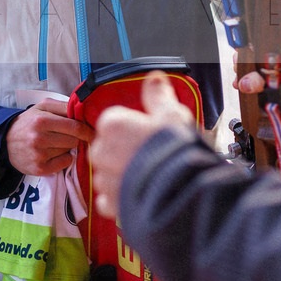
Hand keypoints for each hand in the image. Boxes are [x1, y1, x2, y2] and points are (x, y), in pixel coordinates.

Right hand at [6, 98, 93, 175]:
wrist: (4, 141)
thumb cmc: (29, 122)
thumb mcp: (43, 107)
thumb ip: (63, 106)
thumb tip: (82, 109)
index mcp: (42, 120)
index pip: (75, 127)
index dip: (88, 130)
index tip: (93, 132)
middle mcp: (40, 138)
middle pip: (74, 141)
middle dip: (74, 138)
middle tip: (66, 135)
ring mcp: (38, 155)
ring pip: (69, 151)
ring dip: (67, 148)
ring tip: (55, 143)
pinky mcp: (38, 168)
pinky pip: (64, 164)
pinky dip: (64, 159)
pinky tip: (54, 154)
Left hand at [91, 72, 193, 218]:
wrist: (179, 190)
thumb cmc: (174, 150)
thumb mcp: (172, 115)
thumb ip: (158, 95)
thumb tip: (154, 77)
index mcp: (113, 124)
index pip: (115, 121)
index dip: (134, 128)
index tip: (149, 134)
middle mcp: (101, 151)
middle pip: (109, 147)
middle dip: (126, 151)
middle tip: (152, 155)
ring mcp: (104, 179)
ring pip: (109, 173)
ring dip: (124, 174)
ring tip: (150, 176)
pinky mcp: (109, 203)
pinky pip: (110, 197)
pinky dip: (121, 196)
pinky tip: (141, 193)